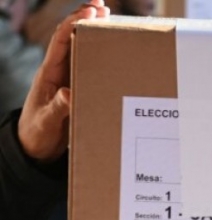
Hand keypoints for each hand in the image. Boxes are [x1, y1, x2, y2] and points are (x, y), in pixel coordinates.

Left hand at [18, 0, 109, 162]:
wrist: (34, 148)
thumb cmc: (37, 134)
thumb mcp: (47, 123)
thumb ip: (58, 108)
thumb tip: (69, 93)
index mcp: (49, 74)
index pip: (61, 42)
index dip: (75, 24)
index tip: (90, 13)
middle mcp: (58, 71)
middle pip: (72, 38)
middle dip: (85, 20)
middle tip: (103, 6)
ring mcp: (68, 78)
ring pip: (81, 49)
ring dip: (93, 32)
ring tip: (108, 17)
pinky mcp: (76, 87)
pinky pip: (89, 65)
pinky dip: (99, 52)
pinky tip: (112, 48)